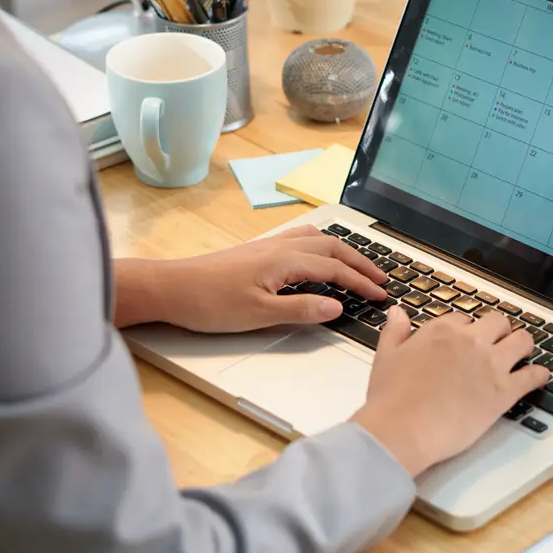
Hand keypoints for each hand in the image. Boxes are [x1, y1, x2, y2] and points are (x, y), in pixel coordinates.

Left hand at [115, 226, 387, 332]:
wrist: (171, 288)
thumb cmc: (210, 303)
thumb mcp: (259, 314)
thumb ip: (301, 309)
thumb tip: (337, 306)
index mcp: (285, 261)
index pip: (335, 269)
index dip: (361, 282)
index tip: (381, 295)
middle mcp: (280, 246)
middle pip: (331, 247)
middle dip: (360, 262)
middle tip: (380, 278)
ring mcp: (268, 245)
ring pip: (316, 238)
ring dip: (341, 250)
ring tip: (357, 264)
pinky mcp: (257, 250)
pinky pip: (300, 239)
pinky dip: (321, 244)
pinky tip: (317, 254)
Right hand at [352, 309, 549, 476]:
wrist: (402, 429)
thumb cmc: (390, 398)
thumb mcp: (386, 357)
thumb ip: (395, 332)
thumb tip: (398, 312)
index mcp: (441, 330)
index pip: (464, 319)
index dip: (467, 330)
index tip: (466, 341)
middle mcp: (470, 341)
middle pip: (498, 322)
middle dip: (499, 331)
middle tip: (498, 344)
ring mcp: (490, 365)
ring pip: (522, 340)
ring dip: (523, 345)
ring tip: (523, 354)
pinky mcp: (504, 391)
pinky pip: (532, 376)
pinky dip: (539, 375)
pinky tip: (539, 377)